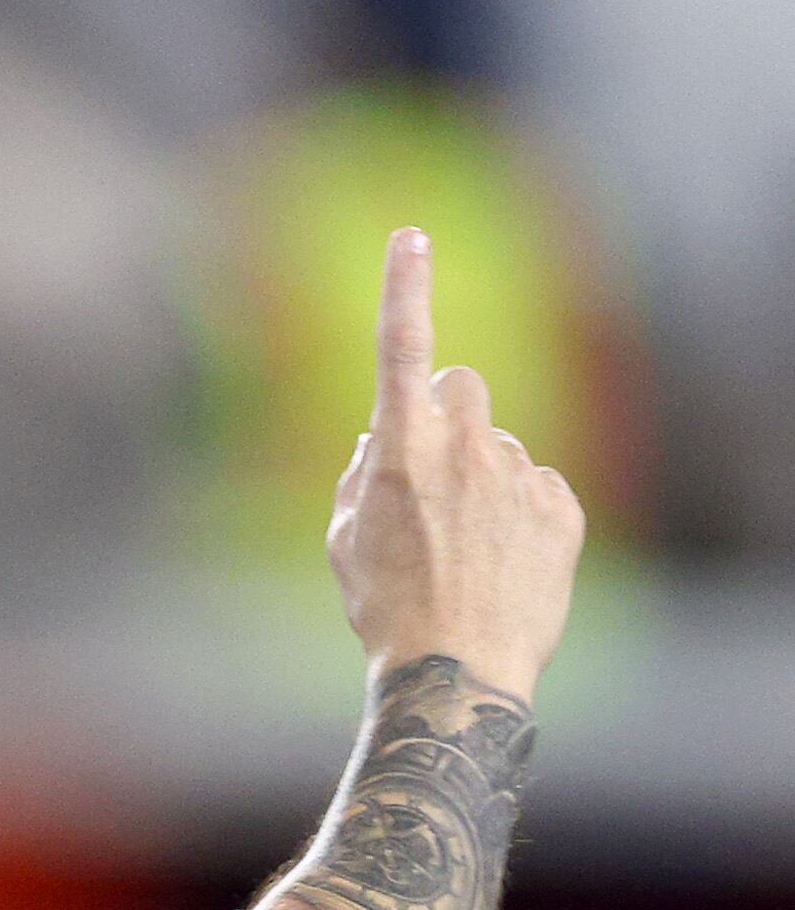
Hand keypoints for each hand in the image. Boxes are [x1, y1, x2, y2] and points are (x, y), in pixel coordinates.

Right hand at [326, 228, 585, 703]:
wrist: (458, 670)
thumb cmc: (387, 608)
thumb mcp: (347, 539)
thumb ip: (363, 474)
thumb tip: (384, 440)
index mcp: (401, 451)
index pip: (403, 348)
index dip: (405, 288)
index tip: (411, 238)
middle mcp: (465, 449)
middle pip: (464, 387)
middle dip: (449, 413)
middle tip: (434, 472)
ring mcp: (520, 476)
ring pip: (501, 447)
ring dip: (483, 476)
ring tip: (468, 547)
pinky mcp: (562, 508)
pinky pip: (538, 487)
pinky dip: (520, 514)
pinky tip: (502, 563)